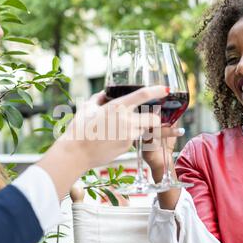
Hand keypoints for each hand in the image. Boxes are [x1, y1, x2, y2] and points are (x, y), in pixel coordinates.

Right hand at [37, 86, 182, 198]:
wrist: (76, 153)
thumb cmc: (79, 129)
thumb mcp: (87, 107)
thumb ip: (99, 98)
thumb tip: (104, 93)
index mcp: (117, 106)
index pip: (142, 95)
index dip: (157, 90)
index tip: (166, 89)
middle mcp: (126, 120)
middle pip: (153, 118)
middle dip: (155, 118)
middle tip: (149, 117)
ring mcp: (128, 136)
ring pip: (145, 130)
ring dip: (140, 129)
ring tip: (122, 130)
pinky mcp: (127, 147)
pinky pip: (134, 140)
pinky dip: (128, 138)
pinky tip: (112, 139)